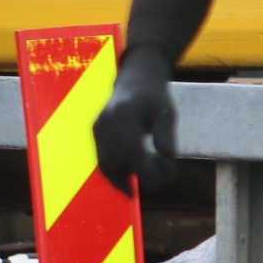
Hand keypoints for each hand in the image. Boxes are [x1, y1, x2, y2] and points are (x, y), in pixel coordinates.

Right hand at [93, 47, 179, 195]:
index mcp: (125, 113)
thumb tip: (168, 155)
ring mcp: (98, 126)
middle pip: (119, 159)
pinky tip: (129, 182)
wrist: (134, 80)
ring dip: (125, 179)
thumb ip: (166, 133)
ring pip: (106, 164)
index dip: (146, 170)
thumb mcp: (167, 112)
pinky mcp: (95, 131)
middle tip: (161, 178)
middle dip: (141, 174)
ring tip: (148, 179)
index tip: (162, 180)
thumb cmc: (155, 98)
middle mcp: (107, 120)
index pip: (132, 150)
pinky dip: (115, 175)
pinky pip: (102, 159)